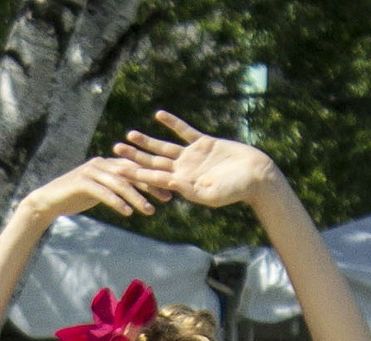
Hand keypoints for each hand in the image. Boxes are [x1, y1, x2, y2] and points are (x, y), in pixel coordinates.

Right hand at [25, 155, 170, 224]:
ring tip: (149, 211)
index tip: (169, 193)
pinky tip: (128, 213)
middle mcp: (101, 164)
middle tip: (166, 199)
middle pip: (131, 173)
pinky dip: (116, 202)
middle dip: (150, 186)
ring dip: (136, 197)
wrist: (50, 200)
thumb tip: (135, 195)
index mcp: (108, 164)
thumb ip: (116, 189)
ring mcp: (91, 171)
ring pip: (119, 183)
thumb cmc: (76, 197)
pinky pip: (103, 192)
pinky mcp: (82, 182)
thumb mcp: (100, 191)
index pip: (135, 170)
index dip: (153, 180)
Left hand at [113, 111, 276, 210]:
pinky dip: (172, 123)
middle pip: (154, 163)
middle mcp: (184, 172)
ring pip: (164, 148)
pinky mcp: (204, 144)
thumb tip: (171, 184)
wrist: (256, 176)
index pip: (154, 178)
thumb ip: (190, 189)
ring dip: (147, 142)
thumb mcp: (212, 194)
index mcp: (183, 185)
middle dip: (134, 157)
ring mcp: (193, 157)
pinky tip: (158, 115)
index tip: (117, 169)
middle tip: (115, 149)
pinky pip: (184, 131)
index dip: (135, 173)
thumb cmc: (237, 190)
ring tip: (130, 134)